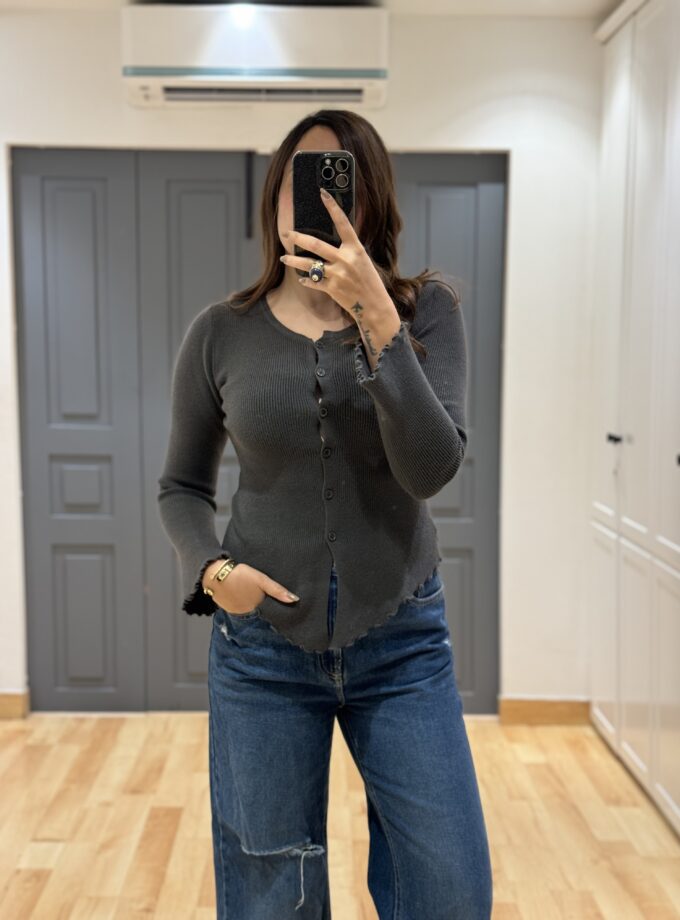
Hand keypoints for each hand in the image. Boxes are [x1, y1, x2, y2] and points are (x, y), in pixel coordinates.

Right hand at [203, 561, 298, 615]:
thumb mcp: (261, 579)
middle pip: (259, 610)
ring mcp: (236, 612)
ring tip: (250, 593)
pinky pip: (238, 608)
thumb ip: (277, 590)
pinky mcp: (228, 609)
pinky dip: (241, 603)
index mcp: (257, 607)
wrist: (216, 575)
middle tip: (260, 594)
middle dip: (262, 604)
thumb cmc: (240, 575)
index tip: (276, 602)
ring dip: (250, 604)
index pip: (269, 610)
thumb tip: (295, 600)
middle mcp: (247, 613)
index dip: (273, 605)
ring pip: (248, 609)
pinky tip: (240, 594)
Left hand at [279, 188, 390, 318]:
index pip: (343, 223)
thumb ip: (347, 251)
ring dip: (294, 261)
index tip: (323, 193)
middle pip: (316, 245)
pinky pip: (314, 282)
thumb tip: (330, 243)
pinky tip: (302, 278)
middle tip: (287, 233)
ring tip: (283, 258)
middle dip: (298, 238)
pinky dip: (307, 280)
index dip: (333, 207)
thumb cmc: (369, 281)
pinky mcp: (332, 289)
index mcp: (355, 249)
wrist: (373, 305)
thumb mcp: (362, 261)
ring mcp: (338, 275)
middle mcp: (346, 260)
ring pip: (309, 265)